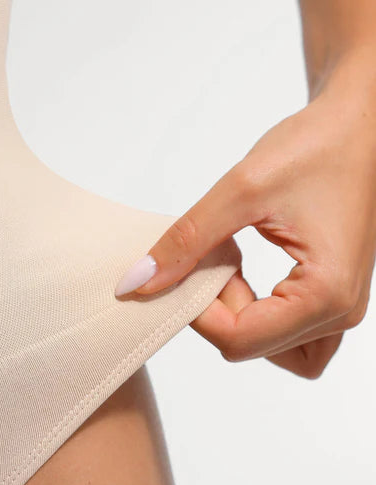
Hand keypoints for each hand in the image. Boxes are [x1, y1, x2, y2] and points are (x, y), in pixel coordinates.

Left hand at [118, 60, 375, 377]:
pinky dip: (259, 317)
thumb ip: (187, 241)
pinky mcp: (334, 299)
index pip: (238, 339)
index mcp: (326, 294)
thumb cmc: (317, 146)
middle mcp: (341, 313)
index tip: (188, 265)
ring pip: (272, 351)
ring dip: (240, 321)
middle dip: (219, 311)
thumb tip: (138, 283)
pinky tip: (247, 278)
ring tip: (233, 272)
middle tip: (214, 262)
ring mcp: (341, 310)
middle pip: (252, 347)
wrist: (360, 126)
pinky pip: (288, 335)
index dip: (197, 309)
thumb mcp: (242, 190)